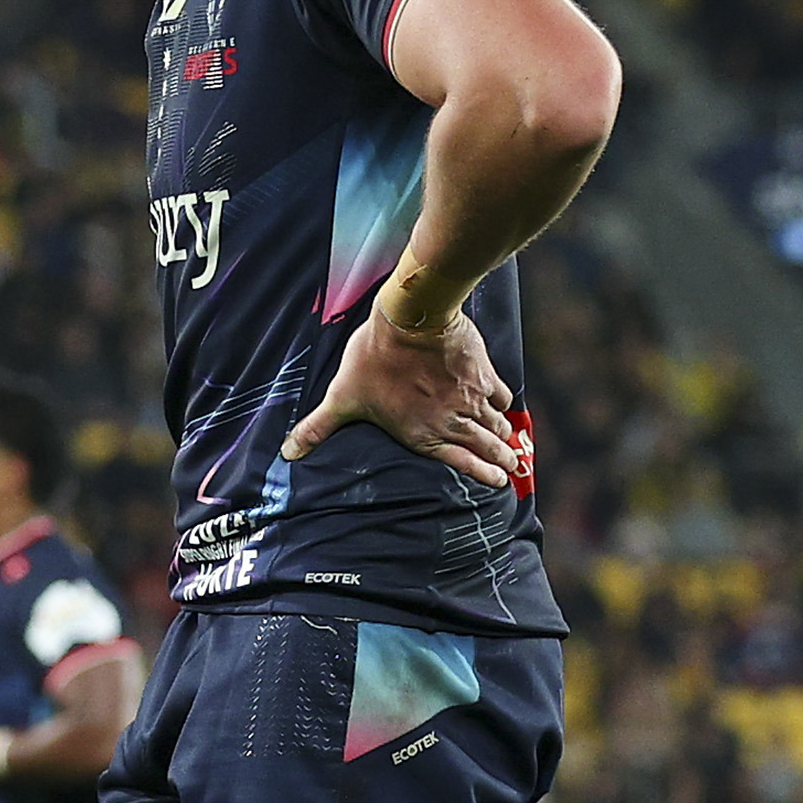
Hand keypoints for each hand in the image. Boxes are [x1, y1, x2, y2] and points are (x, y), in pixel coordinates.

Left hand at [285, 292, 525, 490]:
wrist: (410, 319)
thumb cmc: (374, 359)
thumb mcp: (342, 397)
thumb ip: (318, 427)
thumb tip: (287, 453)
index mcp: (423, 434)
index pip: (460, 462)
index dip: (481, 474)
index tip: (497, 482)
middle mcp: (452, 421)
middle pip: (486, 447)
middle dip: (501, 459)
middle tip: (512, 469)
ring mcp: (471, 398)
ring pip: (497, 424)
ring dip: (506, 437)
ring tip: (514, 446)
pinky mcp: (483, 373)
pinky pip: (501, 394)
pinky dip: (505, 403)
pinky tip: (506, 406)